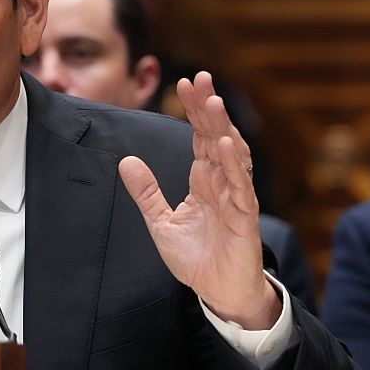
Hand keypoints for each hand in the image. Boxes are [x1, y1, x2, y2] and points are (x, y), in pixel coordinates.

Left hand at [118, 71, 279, 328]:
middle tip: (199, 77)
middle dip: (207, 107)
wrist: (218, 293)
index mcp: (204, 179)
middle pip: (215, 136)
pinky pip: (241, 186)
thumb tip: (126, 160)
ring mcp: (236, 196)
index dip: (193, 109)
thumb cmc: (196, 258)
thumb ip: (146, 191)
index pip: (199, 136)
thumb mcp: (160, 222)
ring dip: (223, 127)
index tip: (183, 82)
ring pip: (231, 154)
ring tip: (213, 101)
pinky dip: (235, 164)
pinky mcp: (244, 217)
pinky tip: (226, 143)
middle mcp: (222, 181)